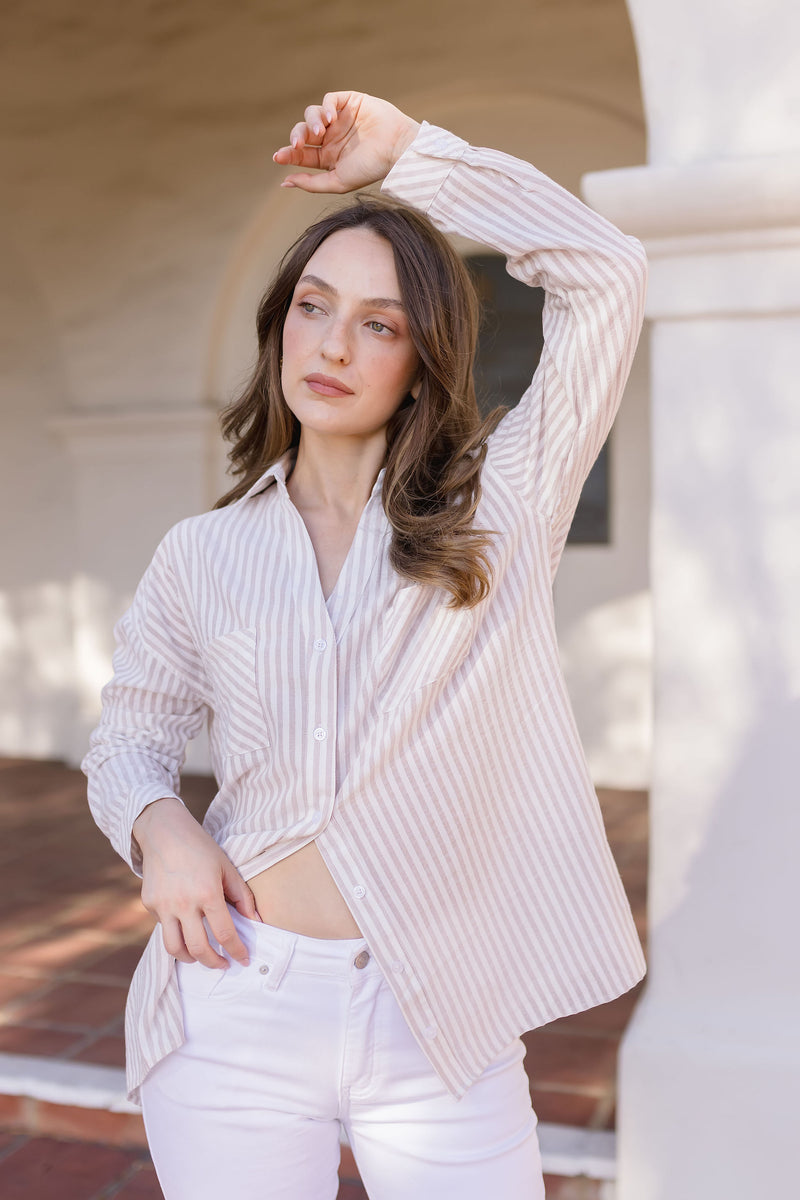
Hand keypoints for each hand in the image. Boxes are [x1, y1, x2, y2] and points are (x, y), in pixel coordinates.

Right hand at [133, 797, 258, 968]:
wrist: (164, 832)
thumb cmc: (200, 848)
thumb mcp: (227, 867)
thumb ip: (243, 896)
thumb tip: (256, 921)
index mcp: (208, 893)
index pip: (225, 934)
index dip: (237, 951)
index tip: (243, 959)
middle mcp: (184, 903)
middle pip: (199, 949)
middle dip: (214, 963)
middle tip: (223, 964)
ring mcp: (163, 906)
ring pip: (174, 948)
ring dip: (190, 958)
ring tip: (201, 957)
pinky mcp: (150, 904)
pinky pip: (164, 928)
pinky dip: (176, 933)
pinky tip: (185, 926)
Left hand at [272, 91, 419, 193]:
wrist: (397, 149)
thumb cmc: (370, 169)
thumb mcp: (338, 182)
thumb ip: (312, 184)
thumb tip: (285, 182)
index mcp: (328, 157)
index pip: (302, 154)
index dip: (289, 153)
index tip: (279, 157)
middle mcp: (332, 137)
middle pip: (303, 132)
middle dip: (297, 136)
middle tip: (300, 143)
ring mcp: (340, 119)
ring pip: (312, 114)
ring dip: (311, 122)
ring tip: (322, 129)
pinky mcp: (350, 102)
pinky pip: (329, 100)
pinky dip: (325, 107)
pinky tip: (331, 118)